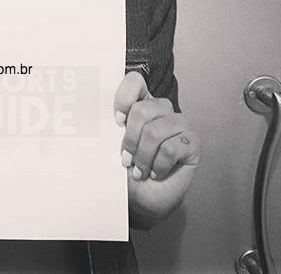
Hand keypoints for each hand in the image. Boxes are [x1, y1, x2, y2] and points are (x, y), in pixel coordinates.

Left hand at [113, 72, 200, 227]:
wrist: (143, 199)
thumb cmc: (126, 169)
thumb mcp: (111, 144)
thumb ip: (106, 126)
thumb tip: (87, 115)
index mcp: (141, 102)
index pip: (135, 81)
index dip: (124, 98)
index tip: (117, 122)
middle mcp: (162, 109)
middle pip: (142, 110)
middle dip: (130, 140)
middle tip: (126, 159)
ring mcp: (180, 124)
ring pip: (155, 131)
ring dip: (143, 157)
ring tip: (140, 170)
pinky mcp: (193, 142)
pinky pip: (171, 148)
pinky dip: (158, 166)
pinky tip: (156, 173)